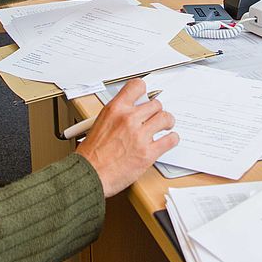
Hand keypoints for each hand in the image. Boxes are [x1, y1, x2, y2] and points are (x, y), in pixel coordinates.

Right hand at [76, 79, 177, 196]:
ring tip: (166, 125)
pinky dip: (172, 139)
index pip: (136, 86)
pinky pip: (170, 140)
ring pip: (165, 118)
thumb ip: (117, 116)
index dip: (144, 90)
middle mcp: (129, 119)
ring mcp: (140, 136)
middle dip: (156, 110)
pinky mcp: (148, 153)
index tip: (146, 95)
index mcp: (115, 110)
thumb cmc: (91, 155)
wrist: (89, 175)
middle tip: (156, 115)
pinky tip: (170, 139)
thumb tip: (130, 111)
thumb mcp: (98, 124)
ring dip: (167, 121)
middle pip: (155, 104)